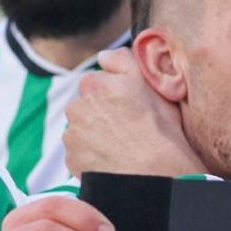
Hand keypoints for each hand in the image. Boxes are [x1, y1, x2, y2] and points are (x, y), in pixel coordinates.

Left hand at [65, 48, 204, 177]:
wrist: (154, 174)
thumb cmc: (158, 128)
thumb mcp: (150, 83)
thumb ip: (123, 60)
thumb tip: (103, 56)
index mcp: (93, 84)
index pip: (97, 82)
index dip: (114, 94)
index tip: (129, 107)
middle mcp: (76, 107)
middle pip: (86, 106)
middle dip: (101, 114)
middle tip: (125, 128)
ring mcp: (72, 135)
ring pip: (82, 129)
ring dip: (95, 134)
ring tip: (120, 146)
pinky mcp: (72, 159)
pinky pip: (80, 153)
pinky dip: (92, 156)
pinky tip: (112, 160)